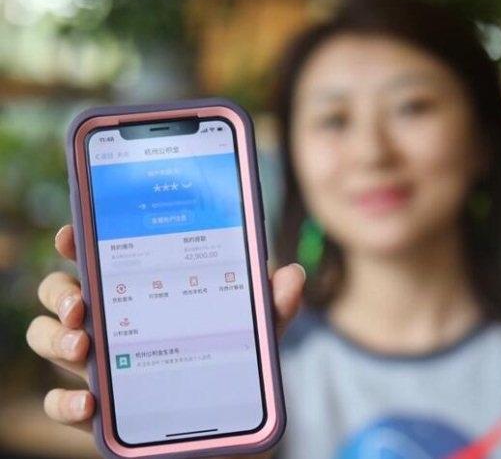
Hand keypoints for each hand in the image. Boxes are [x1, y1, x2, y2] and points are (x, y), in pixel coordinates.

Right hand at [26, 224, 304, 457]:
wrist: (228, 422)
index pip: (100, 257)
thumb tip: (293, 275)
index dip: (78, 241)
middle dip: (61, 291)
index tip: (74, 235)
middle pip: (62, 293)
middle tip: (82, 301)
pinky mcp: (101, 407)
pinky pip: (61, 402)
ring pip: (50, 338)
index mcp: (143, 291)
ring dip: (56, 338)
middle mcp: (114, 321)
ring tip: (86, 345)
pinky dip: (64, 402)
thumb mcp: (256, 330)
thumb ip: (272, 304)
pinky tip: (88, 403)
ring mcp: (101, 363)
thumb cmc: (232, 360)